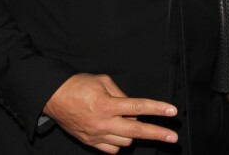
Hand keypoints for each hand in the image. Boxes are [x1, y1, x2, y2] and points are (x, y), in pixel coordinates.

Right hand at [43, 73, 177, 153]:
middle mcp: (103, 123)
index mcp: (107, 104)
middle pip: (136, 132)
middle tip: (173, 138)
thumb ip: (121, 93)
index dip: (157, 109)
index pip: (139, 108)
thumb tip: (133, 107)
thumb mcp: (103, 80)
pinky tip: (118, 131)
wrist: (55, 97)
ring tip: (128, 120)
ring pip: (125, 142)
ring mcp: (97, 136)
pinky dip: (119, 142)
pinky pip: (112, 149)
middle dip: (157, 134)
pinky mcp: (90, 143)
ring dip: (132, 133)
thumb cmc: (80, 84)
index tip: (172, 111)